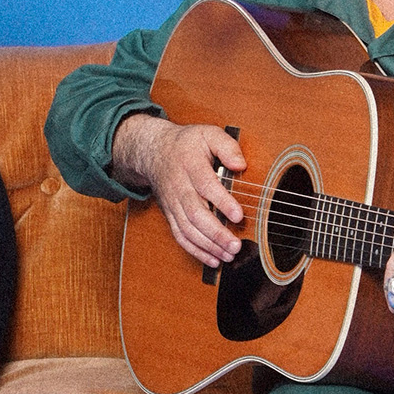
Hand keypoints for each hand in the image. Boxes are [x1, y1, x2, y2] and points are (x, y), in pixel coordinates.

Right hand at [112, 113, 246, 267]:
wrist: (153, 151)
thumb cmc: (186, 144)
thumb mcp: (208, 134)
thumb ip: (226, 146)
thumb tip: (240, 165)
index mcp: (189, 165)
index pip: (206, 186)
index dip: (222, 202)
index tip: (239, 216)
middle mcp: (179, 186)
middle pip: (195, 213)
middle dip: (216, 233)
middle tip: (236, 245)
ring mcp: (172, 203)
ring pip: (187, 229)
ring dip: (208, 246)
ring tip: (228, 255)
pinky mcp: (170, 214)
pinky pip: (180, 236)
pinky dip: (195, 251)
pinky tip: (213, 259)